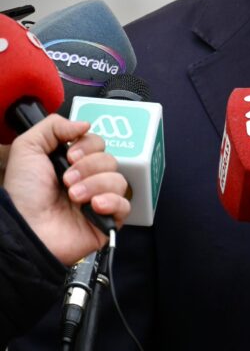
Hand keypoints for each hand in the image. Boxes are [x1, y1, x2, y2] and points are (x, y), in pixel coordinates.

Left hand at [2, 115, 129, 263]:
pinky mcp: (107, 220)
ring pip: (118, 180)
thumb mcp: (28, 148)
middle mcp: (88, 180)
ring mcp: (99, 200)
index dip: (88, 146)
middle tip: (67, 181)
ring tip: (74, 197)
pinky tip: (94, 206)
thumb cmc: (23, 193)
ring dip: (95, 185)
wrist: (25, 226)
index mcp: (72, 163)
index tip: (69, 156)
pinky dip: (111, 202)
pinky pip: (125, 205)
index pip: (98, 143)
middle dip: (89, 167)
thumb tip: (84, 124)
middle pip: (110, 159)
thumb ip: (53, 126)